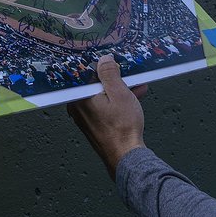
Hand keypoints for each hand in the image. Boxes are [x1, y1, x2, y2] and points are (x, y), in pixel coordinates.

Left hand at [67, 55, 146, 178]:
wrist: (126, 156)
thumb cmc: (122, 129)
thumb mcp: (119, 93)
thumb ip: (109, 74)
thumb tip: (104, 60)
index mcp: (79, 98)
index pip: (88, 73)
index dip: (104, 67)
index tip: (116, 64)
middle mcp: (78, 107)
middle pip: (96, 84)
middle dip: (116, 79)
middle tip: (129, 76)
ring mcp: (85, 117)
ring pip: (102, 96)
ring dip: (120, 90)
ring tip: (137, 87)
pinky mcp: (94, 124)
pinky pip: (104, 106)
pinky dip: (117, 102)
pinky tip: (133, 99)